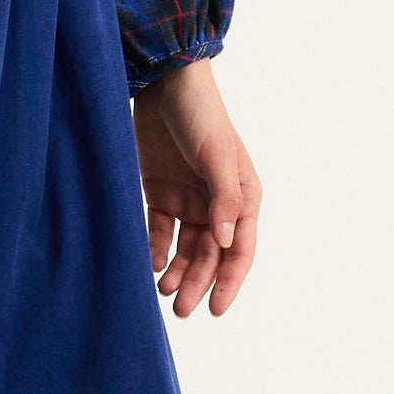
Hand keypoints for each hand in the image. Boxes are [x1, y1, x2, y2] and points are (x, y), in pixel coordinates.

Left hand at [132, 60, 260, 317]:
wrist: (164, 84)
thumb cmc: (200, 115)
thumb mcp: (217, 155)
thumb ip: (223, 198)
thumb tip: (226, 241)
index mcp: (243, 196)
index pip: (240, 249)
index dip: (230, 281)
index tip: (216, 309)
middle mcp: (218, 203)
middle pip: (210, 255)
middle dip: (198, 283)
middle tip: (179, 309)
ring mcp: (189, 200)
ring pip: (186, 249)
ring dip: (177, 272)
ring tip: (162, 291)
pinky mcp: (161, 193)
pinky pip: (160, 232)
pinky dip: (156, 250)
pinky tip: (150, 266)